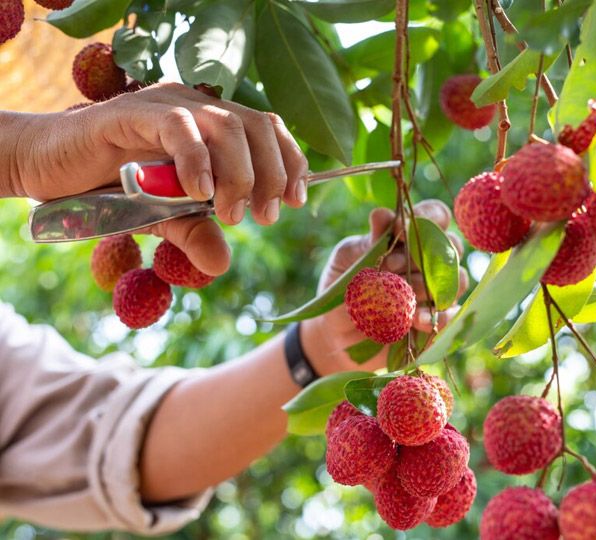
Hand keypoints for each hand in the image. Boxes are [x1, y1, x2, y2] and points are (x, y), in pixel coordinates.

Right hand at [15, 83, 307, 275]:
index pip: (267, 129)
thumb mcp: (160, 219)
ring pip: (225, 125)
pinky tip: (199, 193)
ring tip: (231, 213)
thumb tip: (221, 264)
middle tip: (266, 216)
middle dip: (272, 173)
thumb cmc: (108, 189)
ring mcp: (164, 106)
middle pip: (256, 126)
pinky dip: (196, 160)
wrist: (47, 167)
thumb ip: (192, 233)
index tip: (296, 201)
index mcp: (210, 125)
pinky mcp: (131, 114)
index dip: (290, 161)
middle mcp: (194, 107)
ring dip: (240, 173)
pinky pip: (177, 127)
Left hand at [301, 199, 468, 374]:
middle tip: (390, 267)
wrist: (337, 332)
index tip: (400, 229)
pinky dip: (436, 317)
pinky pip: (452, 315)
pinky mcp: (439, 321)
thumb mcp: (348, 260)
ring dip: (428, 287)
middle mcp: (431, 261)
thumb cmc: (344, 287)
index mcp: (411, 237)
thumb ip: (368, 241)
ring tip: (401, 297)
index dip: (427, 217)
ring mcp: (438, 291)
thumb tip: (382, 215)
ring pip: (457, 280)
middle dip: (423, 255)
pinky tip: (416, 321)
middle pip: (452, 246)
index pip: (436, 215)